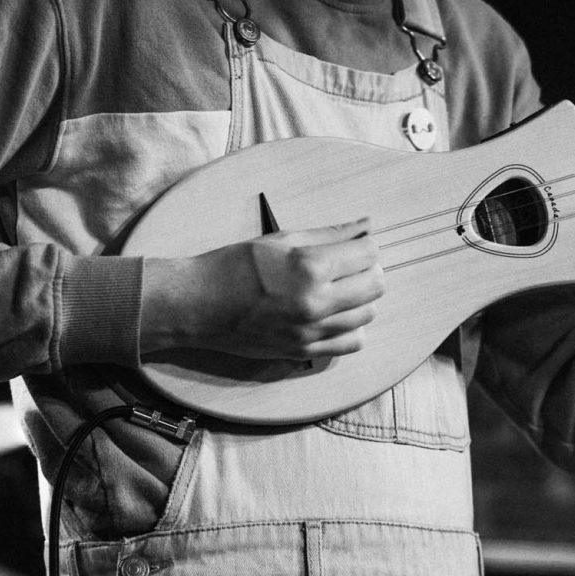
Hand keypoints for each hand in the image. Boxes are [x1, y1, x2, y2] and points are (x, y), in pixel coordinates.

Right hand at [140, 217, 384, 359]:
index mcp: (310, 267)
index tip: (355, 244)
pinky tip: (335, 314)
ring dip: (361, 298)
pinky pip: (351, 343)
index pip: (368, 254)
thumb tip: (367, 224)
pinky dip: (351, 327)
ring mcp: (311, 331)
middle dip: (368, 270)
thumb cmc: (234, 266)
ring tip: (340, 288)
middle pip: (376, 285)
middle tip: (349, 264)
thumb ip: (329, 233)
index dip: (366, 245)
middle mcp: (315, 302)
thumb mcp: (280, 238)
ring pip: (368, 314)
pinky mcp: (304, 351)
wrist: (199, 305)